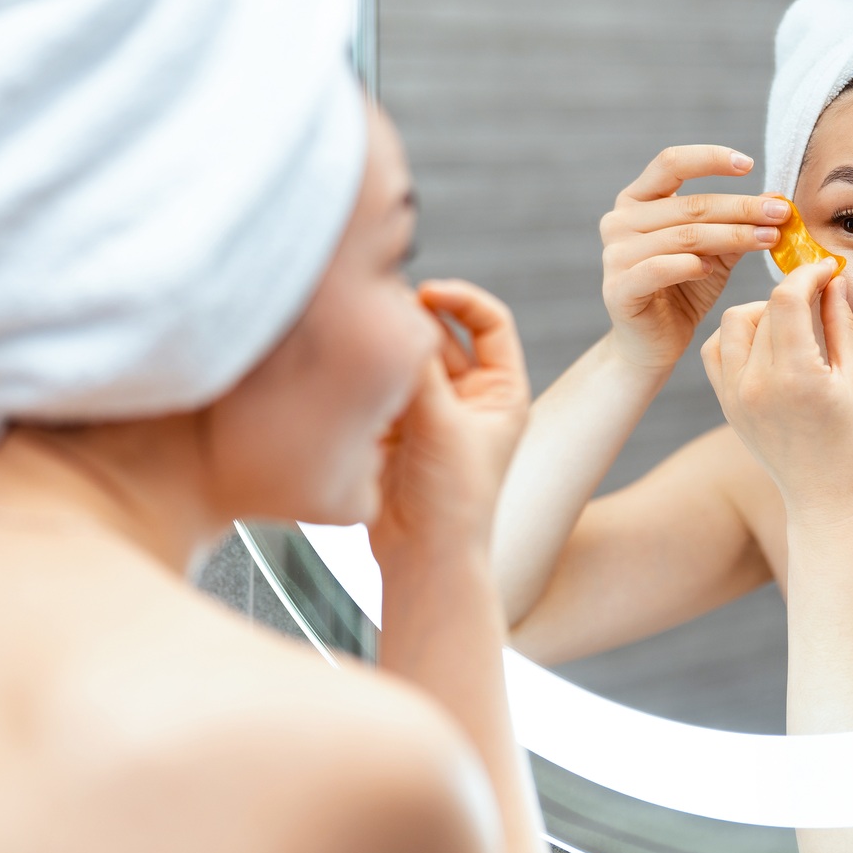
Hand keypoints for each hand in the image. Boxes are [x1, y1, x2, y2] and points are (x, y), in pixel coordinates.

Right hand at [371, 280, 530, 565]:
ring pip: (405, 360)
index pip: (489, 322)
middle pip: (438, 335)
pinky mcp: (393, 428)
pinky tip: (351, 383)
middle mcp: (468, 396)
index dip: (461, 299)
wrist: (420, 560)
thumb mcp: (442, 422)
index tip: (426, 293)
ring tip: (362, 347)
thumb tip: (394, 313)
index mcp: (501, 390)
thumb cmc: (453, 500)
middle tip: (379, 314)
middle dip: (410, 324)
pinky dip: (366, 380)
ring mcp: (429, 411)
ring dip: (386, 353)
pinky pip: (378, 386)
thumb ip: (418, 367)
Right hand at [600, 146, 790, 373]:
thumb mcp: (715, 251)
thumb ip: (736, 224)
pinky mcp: (618, 288)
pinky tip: (713, 270)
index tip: (750, 165)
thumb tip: (776, 197)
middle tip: (780, 213)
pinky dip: (690, 266)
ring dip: (732, 235)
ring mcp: (615, 254)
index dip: (710, 159)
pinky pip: (660, 268)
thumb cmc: (684, 290)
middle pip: (689, 205)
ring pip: (684, 236)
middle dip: (742, 208)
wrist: (653, 343)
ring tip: (768, 239)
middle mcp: (620, 220)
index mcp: (637, 200)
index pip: (671, 162)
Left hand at [701, 260, 852, 518]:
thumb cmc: (852, 441)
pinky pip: (716, 350)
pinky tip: (763, 343)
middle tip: (818, 292)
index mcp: (795, 376)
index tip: (826, 270)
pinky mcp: (725, 404)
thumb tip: (832, 279)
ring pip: (732, 323)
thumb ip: (839, 323)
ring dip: (760, 311)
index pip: (786, 299)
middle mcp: (756, 384)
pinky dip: (735, 336)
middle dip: (793, 292)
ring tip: (790, 322)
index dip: (808, 275)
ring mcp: (734, 395)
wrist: (824, 497)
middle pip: (763, 308)